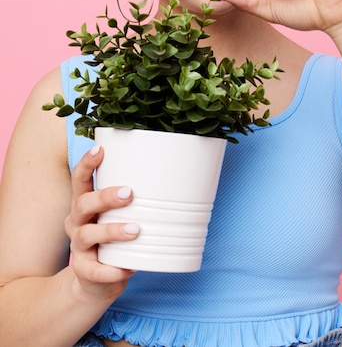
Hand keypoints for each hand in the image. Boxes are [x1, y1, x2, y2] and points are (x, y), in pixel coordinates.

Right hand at [64, 145, 138, 303]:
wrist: (96, 282)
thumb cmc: (113, 240)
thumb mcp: (118, 216)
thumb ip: (135, 201)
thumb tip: (175, 180)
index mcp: (85, 204)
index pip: (79, 179)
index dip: (87, 164)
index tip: (99, 149)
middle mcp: (77, 222)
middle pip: (82, 203)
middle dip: (105, 196)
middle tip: (129, 193)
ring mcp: (79, 247)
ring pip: (87, 234)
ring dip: (111, 230)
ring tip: (135, 230)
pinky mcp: (84, 270)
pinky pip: (94, 270)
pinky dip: (111, 269)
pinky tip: (128, 268)